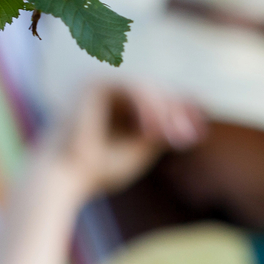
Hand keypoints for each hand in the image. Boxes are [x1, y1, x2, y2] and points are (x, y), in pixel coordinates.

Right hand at [46, 83, 205, 195]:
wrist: (64, 178)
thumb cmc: (98, 170)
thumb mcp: (141, 150)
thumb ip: (163, 132)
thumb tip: (192, 123)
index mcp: (121, 107)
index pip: (159, 100)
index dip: (182, 111)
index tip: (199, 130)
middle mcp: (112, 92)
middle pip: (157, 92)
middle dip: (176, 113)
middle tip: (188, 136)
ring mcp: (102, 85)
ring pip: (147, 88)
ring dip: (164, 112)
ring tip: (170, 136)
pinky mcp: (95, 85)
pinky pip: (131, 88)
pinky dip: (146, 107)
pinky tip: (152, 130)